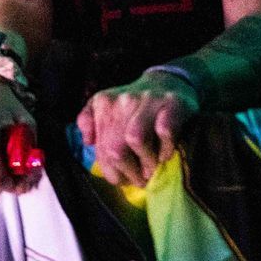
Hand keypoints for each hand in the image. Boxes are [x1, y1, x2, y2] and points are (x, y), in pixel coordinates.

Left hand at [77, 71, 199, 187]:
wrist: (169, 81)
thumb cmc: (135, 105)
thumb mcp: (106, 107)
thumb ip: (89, 122)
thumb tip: (87, 142)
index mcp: (103, 103)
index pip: (101, 150)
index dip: (113, 173)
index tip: (125, 178)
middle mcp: (123, 100)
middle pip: (115, 148)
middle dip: (129, 172)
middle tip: (140, 179)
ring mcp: (148, 100)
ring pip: (135, 139)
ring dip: (146, 162)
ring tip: (152, 168)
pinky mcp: (173, 103)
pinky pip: (165, 131)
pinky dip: (165, 148)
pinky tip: (166, 153)